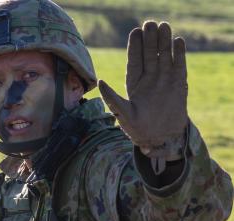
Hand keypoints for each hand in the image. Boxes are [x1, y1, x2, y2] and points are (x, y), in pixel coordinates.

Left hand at [98, 21, 187, 161]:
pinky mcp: (179, 85)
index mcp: (134, 83)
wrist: (160, 139)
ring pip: (164, 57)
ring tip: (164, 25)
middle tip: (150, 23)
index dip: (135, 46)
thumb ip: (112, 98)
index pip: (134, 60)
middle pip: (149, 55)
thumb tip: (100, 81)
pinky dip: (179, 54)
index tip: (135, 31)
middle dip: (149, 39)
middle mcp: (149, 79)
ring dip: (164, 42)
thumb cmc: (138, 129)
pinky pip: (179, 66)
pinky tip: (178, 41)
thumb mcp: (122, 114)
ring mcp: (164, 80)